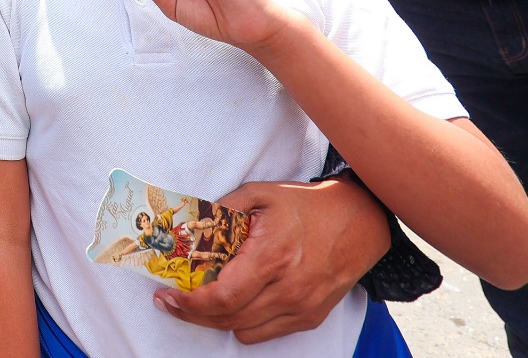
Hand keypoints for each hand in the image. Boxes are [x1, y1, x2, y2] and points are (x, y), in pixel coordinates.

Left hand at [153, 177, 389, 342]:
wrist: (359, 221)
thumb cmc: (306, 206)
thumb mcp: (259, 195)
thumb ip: (221, 211)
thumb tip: (188, 228)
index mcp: (272, 257)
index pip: (223, 296)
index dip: (190, 303)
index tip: (168, 296)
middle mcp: (289, 289)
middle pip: (228, 318)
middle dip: (193, 314)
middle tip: (172, 302)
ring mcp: (302, 307)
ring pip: (244, 331)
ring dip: (217, 320)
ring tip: (200, 302)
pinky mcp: (310, 317)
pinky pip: (265, 333)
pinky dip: (243, 323)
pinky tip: (234, 303)